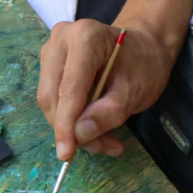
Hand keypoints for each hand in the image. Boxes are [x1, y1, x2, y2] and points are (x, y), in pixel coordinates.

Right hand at [37, 17, 176, 159]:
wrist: (143, 48)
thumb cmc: (143, 65)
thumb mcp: (134, 92)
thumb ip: (108, 113)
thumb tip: (79, 135)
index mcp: (86, 38)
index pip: (69, 89)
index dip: (65, 124)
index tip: (66, 154)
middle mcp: (61, 39)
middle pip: (52, 96)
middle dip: (70, 129)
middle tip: (101, 147)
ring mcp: (52, 51)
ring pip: (50, 101)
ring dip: (72, 128)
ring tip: (105, 140)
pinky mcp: (49, 64)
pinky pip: (53, 99)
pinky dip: (71, 120)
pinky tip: (94, 128)